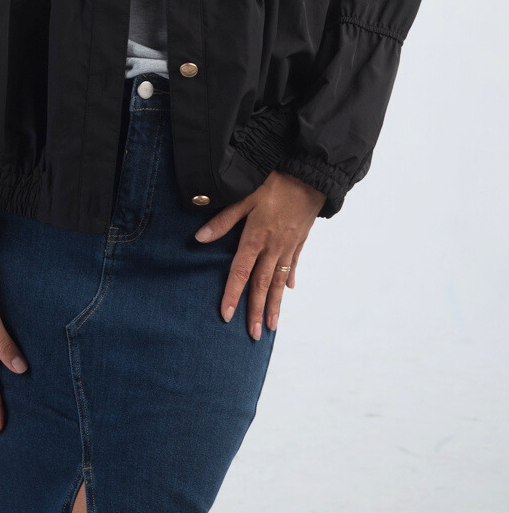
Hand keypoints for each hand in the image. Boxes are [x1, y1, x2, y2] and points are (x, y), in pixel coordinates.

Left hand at [194, 171, 326, 339]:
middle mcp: (272, 247)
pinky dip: (288, 278)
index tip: (227, 316)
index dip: (233, 294)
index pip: (240, 272)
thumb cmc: (276, 183)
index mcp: (256, 237)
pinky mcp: (299, 240)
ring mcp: (288, 246)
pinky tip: (287, 289)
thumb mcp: (246, 196)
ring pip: (278, 280)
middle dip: (256, 310)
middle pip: (261, 284)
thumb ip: (224, 219)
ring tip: (272, 325)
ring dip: (274, 304)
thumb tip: (200, 238)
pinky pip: (292, 264)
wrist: (311, 177)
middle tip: (253, 335)